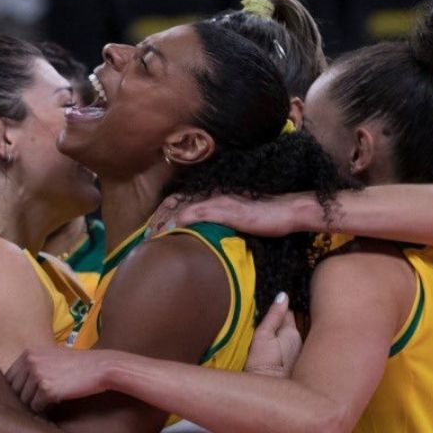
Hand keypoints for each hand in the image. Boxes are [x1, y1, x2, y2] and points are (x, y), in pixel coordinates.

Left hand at [6, 345, 102, 412]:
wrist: (101, 367)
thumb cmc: (79, 363)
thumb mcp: (52, 355)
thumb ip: (35, 365)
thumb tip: (19, 385)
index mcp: (29, 352)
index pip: (10, 377)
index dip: (18, 388)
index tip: (28, 394)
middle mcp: (30, 362)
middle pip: (15, 390)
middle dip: (26, 398)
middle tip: (39, 401)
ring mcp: (37, 376)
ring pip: (25, 400)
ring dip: (36, 404)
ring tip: (49, 402)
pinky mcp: (47, 390)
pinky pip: (36, 407)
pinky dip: (44, 409)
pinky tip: (55, 404)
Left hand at [150, 193, 309, 237]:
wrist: (289, 211)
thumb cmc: (268, 218)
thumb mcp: (238, 221)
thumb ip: (221, 224)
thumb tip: (209, 238)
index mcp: (214, 196)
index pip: (180, 201)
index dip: (163, 213)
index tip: (151, 229)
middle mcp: (212, 194)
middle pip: (173, 202)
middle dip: (156, 218)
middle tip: (144, 236)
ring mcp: (217, 200)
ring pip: (179, 207)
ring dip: (161, 221)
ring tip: (149, 237)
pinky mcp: (224, 209)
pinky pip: (194, 213)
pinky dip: (177, 222)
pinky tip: (167, 232)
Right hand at [245, 292, 301, 377]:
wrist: (271, 394)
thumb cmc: (262, 365)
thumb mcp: (262, 337)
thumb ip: (273, 316)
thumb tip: (283, 295)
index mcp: (292, 331)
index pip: (288, 312)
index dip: (280, 309)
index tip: (274, 308)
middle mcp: (302, 340)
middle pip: (296, 323)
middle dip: (289, 320)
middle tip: (276, 323)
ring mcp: (303, 352)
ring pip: (298, 335)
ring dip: (292, 333)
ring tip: (280, 338)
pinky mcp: (302, 363)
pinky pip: (299, 347)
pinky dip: (294, 345)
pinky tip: (285, 350)